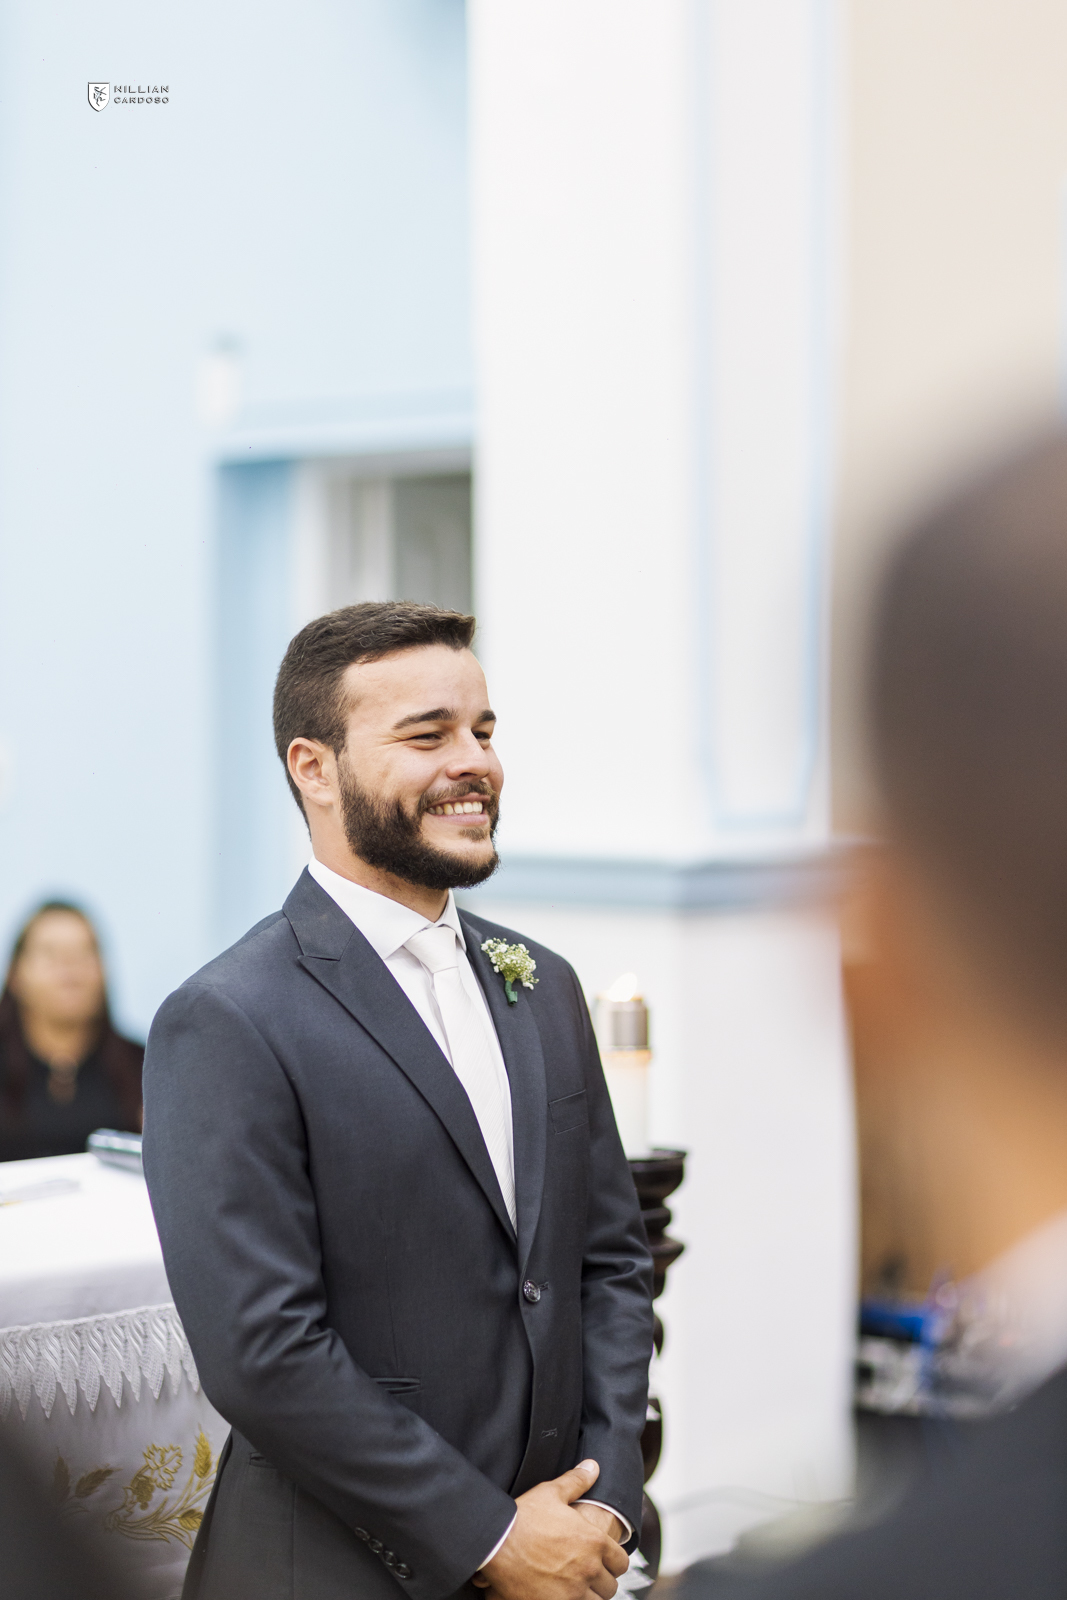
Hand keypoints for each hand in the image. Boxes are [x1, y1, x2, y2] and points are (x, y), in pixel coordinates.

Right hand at [472, 1459, 628, 1599]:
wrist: (497, 1542)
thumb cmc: (524, 1516)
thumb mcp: (552, 1492)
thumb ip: (577, 1481)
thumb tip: (593, 1466)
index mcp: (594, 1541)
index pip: (621, 1562)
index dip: (613, 1562)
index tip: (604, 1561)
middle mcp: (588, 1569)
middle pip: (610, 1586)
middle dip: (602, 1581)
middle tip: (588, 1576)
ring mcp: (573, 1592)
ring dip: (589, 1596)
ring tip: (577, 1588)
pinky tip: (563, 1595)